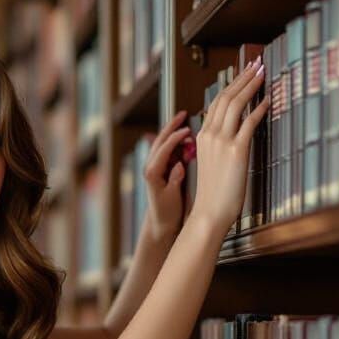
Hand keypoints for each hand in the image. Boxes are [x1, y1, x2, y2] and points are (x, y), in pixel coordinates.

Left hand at [142, 110, 192, 240]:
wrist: (160, 224)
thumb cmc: (166, 213)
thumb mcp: (172, 198)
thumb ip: (175, 180)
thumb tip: (179, 164)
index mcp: (152, 173)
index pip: (163, 149)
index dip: (175, 138)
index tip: (187, 130)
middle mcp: (151, 168)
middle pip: (160, 141)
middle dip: (171, 126)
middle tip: (183, 114)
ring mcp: (155, 167)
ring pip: (163, 143)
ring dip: (173, 131)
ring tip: (185, 120)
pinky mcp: (160, 169)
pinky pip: (167, 150)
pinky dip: (175, 140)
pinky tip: (186, 135)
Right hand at [189, 58, 268, 236]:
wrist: (209, 213)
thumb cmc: (214, 194)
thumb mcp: (213, 165)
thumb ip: (220, 147)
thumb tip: (235, 137)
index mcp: (202, 138)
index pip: (216, 103)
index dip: (231, 84)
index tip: (243, 71)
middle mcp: (210, 136)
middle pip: (226, 97)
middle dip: (242, 77)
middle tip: (256, 63)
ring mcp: (222, 143)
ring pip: (235, 104)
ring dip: (250, 85)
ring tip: (262, 72)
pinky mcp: (236, 152)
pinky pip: (249, 122)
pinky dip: (259, 108)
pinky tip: (269, 99)